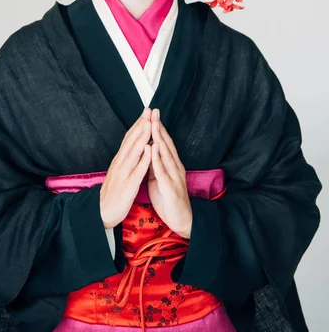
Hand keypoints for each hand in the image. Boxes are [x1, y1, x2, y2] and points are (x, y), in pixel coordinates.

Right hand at [100, 108, 151, 228]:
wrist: (101, 213)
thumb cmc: (113, 193)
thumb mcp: (119, 172)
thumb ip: (126, 159)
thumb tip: (134, 145)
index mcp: (119, 160)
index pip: (129, 138)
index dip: (138, 124)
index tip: (146, 112)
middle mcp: (120, 163)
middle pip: (131, 141)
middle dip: (141, 125)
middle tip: (149, 111)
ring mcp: (123, 174)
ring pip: (133, 152)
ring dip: (142, 137)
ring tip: (149, 124)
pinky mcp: (127, 186)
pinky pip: (137, 171)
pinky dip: (143, 160)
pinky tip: (150, 151)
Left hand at [147, 109, 192, 238]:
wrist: (182, 220)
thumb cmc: (169, 198)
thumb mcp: (159, 178)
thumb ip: (156, 164)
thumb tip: (149, 150)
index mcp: (171, 164)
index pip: (164, 142)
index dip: (157, 127)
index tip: (151, 113)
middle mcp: (174, 167)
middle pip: (166, 144)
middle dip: (158, 127)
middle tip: (153, 111)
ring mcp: (174, 176)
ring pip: (165, 154)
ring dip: (159, 138)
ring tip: (152, 124)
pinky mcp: (171, 187)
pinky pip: (162, 171)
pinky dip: (157, 159)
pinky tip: (153, 149)